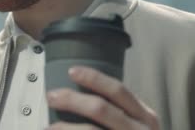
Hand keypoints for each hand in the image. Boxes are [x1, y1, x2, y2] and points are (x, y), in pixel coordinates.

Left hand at [45, 66, 159, 129]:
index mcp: (146, 117)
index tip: (72, 71)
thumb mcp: (137, 126)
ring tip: (49, 127)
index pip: (118, 91)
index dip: (94, 78)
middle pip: (101, 109)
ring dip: (65, 128)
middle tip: (51, 96)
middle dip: (72, 100)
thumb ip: (120, 112)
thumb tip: (80, 95)